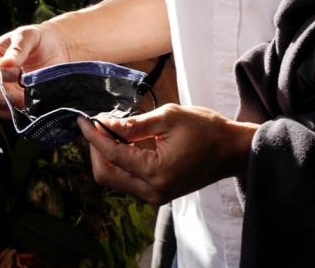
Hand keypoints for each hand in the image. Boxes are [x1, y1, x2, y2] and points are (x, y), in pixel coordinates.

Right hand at [0, 25, 70, 117]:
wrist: (57, 49)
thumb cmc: (39, 39)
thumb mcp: (29, 36)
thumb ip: (18, 48)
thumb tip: (6, 63)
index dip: (1, 75)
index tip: (19, 73)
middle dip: (6, 96)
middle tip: (23, 94)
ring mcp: (5, 92)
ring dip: (14, 107)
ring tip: (31, 100)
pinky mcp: (16, 102)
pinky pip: (13, 114)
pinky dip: (22, 113)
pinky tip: (34, 105)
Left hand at [77, 105, 258, 205]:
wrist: (232, 150)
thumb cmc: (206, 129)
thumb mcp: (170, 117)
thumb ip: (135, 124)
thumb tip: (106, 125)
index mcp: (155, 171)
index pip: (112, 154)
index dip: (94, 136)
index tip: (83, 120)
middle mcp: (152, 191)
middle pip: (107, 175)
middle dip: (96, 149)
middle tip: (94, 125)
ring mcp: (155, 196)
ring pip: (116, 179)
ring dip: (107, 156)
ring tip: (109, 130)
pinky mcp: (158, 193)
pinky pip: (129, 180)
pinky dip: (122, 162)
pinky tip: (125, 142)